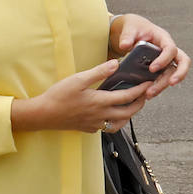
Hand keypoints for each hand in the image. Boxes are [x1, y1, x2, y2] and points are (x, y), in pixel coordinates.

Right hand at [12, 60, 152, 133]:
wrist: (44, 114)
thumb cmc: (59, 95)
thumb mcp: (78, 79)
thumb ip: (99, 72)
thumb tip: (116, 64)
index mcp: (100, 101)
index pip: (127, 97)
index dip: (140, 90)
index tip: (148, 84)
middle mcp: (101, 115)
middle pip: (128, 112)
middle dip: (140, 103)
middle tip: (146, 95)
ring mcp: (95, 124)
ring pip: (120, 123)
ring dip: (129, 115)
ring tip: (132, 106)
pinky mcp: (88, 129)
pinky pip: (107, 128)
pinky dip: (115, 122)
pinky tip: (111, 114)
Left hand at [108, 13, 189, 98]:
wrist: (133, 31)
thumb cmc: (134, 27)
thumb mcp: (129, 28)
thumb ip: (127, 36)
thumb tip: (124, 45)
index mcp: (163, 38)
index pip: (170, 49)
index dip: (164, 59)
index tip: (152, 68)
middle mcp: (168, 50)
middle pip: (183, 62)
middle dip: (179, 74)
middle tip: (171, 84)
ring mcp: (166, 59)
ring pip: (172, 74)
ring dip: (163, 85)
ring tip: (149, 94)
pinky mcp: (160, 68)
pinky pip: (163, 78)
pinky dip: (157, 86)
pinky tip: (146, 94)